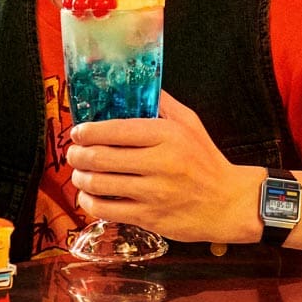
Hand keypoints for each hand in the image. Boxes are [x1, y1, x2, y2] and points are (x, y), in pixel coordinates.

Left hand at [66, 91, 265, 243]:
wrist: (228, 203)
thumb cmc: (207, 160)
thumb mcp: (191, 123)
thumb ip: (163, 103)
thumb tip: (139, 84)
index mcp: (167, 135)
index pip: (116, 130)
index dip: (89, 131)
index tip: (78, 132)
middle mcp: (159, 163)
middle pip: (102, 157)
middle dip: (78, 155)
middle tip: (73, 153)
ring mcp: (153, 193)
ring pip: (100, 184)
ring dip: (81, 178)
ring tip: (79, 173)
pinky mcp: (149, 217)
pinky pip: (107, 210)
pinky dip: (89, 203)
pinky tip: (88, 197)